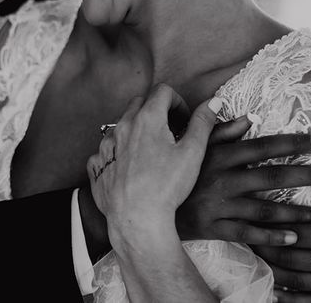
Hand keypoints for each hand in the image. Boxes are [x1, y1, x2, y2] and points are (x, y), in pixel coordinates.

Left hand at [88, 84, 220, 234]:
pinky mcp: (97, 164)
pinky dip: (120, 153)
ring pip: (121, 125)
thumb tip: (213, 101)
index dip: (177, 102)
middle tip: (171, 134)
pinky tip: (132, 168)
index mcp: (146, 118)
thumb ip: (202, 123)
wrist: (137, 219)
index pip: (162, 91)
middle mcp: (122, 126)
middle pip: (139, 103)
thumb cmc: (167, 186)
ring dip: (136, 131)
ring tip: (153, 153)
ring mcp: (106, 145)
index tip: (185, 121)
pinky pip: (107, 150)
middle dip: (157, 112)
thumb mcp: (192, 152)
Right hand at [177, 118, 310, 245]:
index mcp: (219, 154)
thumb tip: (248, 118)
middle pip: (273, 175)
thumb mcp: (193, 145)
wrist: (146, 201)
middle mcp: (223, 177)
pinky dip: (272, 237)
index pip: (262, 145)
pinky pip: (248, 233)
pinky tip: (295, 238)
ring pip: (266, 208)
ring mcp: (220, 204)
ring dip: (298, 212)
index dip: (292, 142)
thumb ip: (220, 131)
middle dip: (309, 175)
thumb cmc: (173, 169)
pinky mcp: (216, 226)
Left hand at [252, 209, 310, 302]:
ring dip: (272, 271)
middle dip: (265, 248)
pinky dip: (293, 301)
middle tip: (242, 237)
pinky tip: (273, 295)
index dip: (271, 226)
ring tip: (252, 259)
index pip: (296, 233)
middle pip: (292, 258)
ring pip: (299, 282)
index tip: (249, 217)